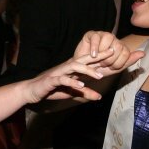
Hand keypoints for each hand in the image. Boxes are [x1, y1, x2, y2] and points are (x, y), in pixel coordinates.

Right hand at [22, 48, 141, 102]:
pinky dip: (72, 82)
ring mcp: (60, 72)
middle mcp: (67, 67)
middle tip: (113, 51)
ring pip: (75, 67)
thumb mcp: (72, 92)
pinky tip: (81, 86)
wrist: (32, 90)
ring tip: (99, 76)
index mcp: (73, 68)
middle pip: (85, 58)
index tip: (116, 50)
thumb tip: (99, 97)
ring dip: (88, 70)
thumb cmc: (53, 89)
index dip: (102, 55)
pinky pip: (63, 80)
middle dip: (99, 55)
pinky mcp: (52, 80)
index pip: (89, 60)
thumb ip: (85, 93)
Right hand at [75, 31, 144, 74]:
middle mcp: (112, 39)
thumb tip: (143, 53)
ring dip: (103, 52)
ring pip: (109, 37)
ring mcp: (101, 35)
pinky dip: (95, 47)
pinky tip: (93, 55)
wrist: (82, 70)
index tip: (111, 68)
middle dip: (110, 59)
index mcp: (119, 46)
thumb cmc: (98, 69)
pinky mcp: (91, 34)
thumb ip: (129, 61)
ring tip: (97, 60)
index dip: (119, 63)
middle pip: (118, 45)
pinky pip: (96, 36)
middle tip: (103, 65)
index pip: (126, 52)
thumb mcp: (115, 68)